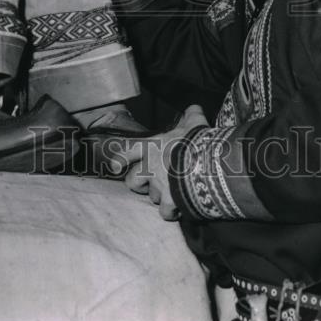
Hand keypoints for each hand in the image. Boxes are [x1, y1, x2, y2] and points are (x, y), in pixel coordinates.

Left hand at [107, 105, 208, 220]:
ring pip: (151, 196)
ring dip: (159, 197)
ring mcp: (158, 186)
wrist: (204, 163)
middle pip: (132, 180)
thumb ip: (191, 114)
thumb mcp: (194, 122)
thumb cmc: (195, 140)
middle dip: (138, 184)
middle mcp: (150, 167)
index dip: (120, 160)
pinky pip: (166, 212)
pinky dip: (171, 212)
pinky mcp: (169, 201)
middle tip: (148, 184)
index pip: (129, 152)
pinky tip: (180, 208)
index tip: (115, 166)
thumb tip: (194, 108)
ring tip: (172, 194)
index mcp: (152, 147)